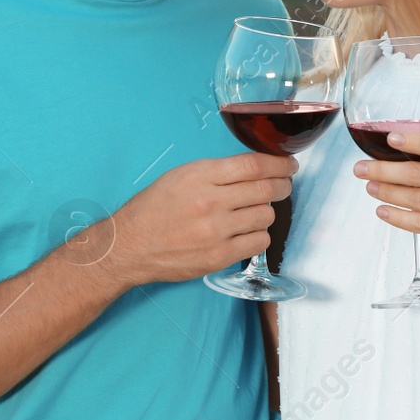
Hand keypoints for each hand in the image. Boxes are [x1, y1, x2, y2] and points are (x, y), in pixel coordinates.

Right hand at [102, 152, 296, 286]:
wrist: (130, 245)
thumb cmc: (154, 208)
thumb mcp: (181, 175)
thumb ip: (218, 171)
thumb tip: (256, 169)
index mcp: (201, 175)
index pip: (254, 165)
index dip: (279, 164)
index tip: (289, 165)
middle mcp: (211, 201)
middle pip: (266, 189)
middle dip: (282, 185)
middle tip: (283, 185)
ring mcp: (216, 231)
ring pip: (266, 216)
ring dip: (267, 211)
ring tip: (255, 211)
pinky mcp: (219, 256)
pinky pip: (259, 242)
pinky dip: (259, 235)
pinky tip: (247, 232)